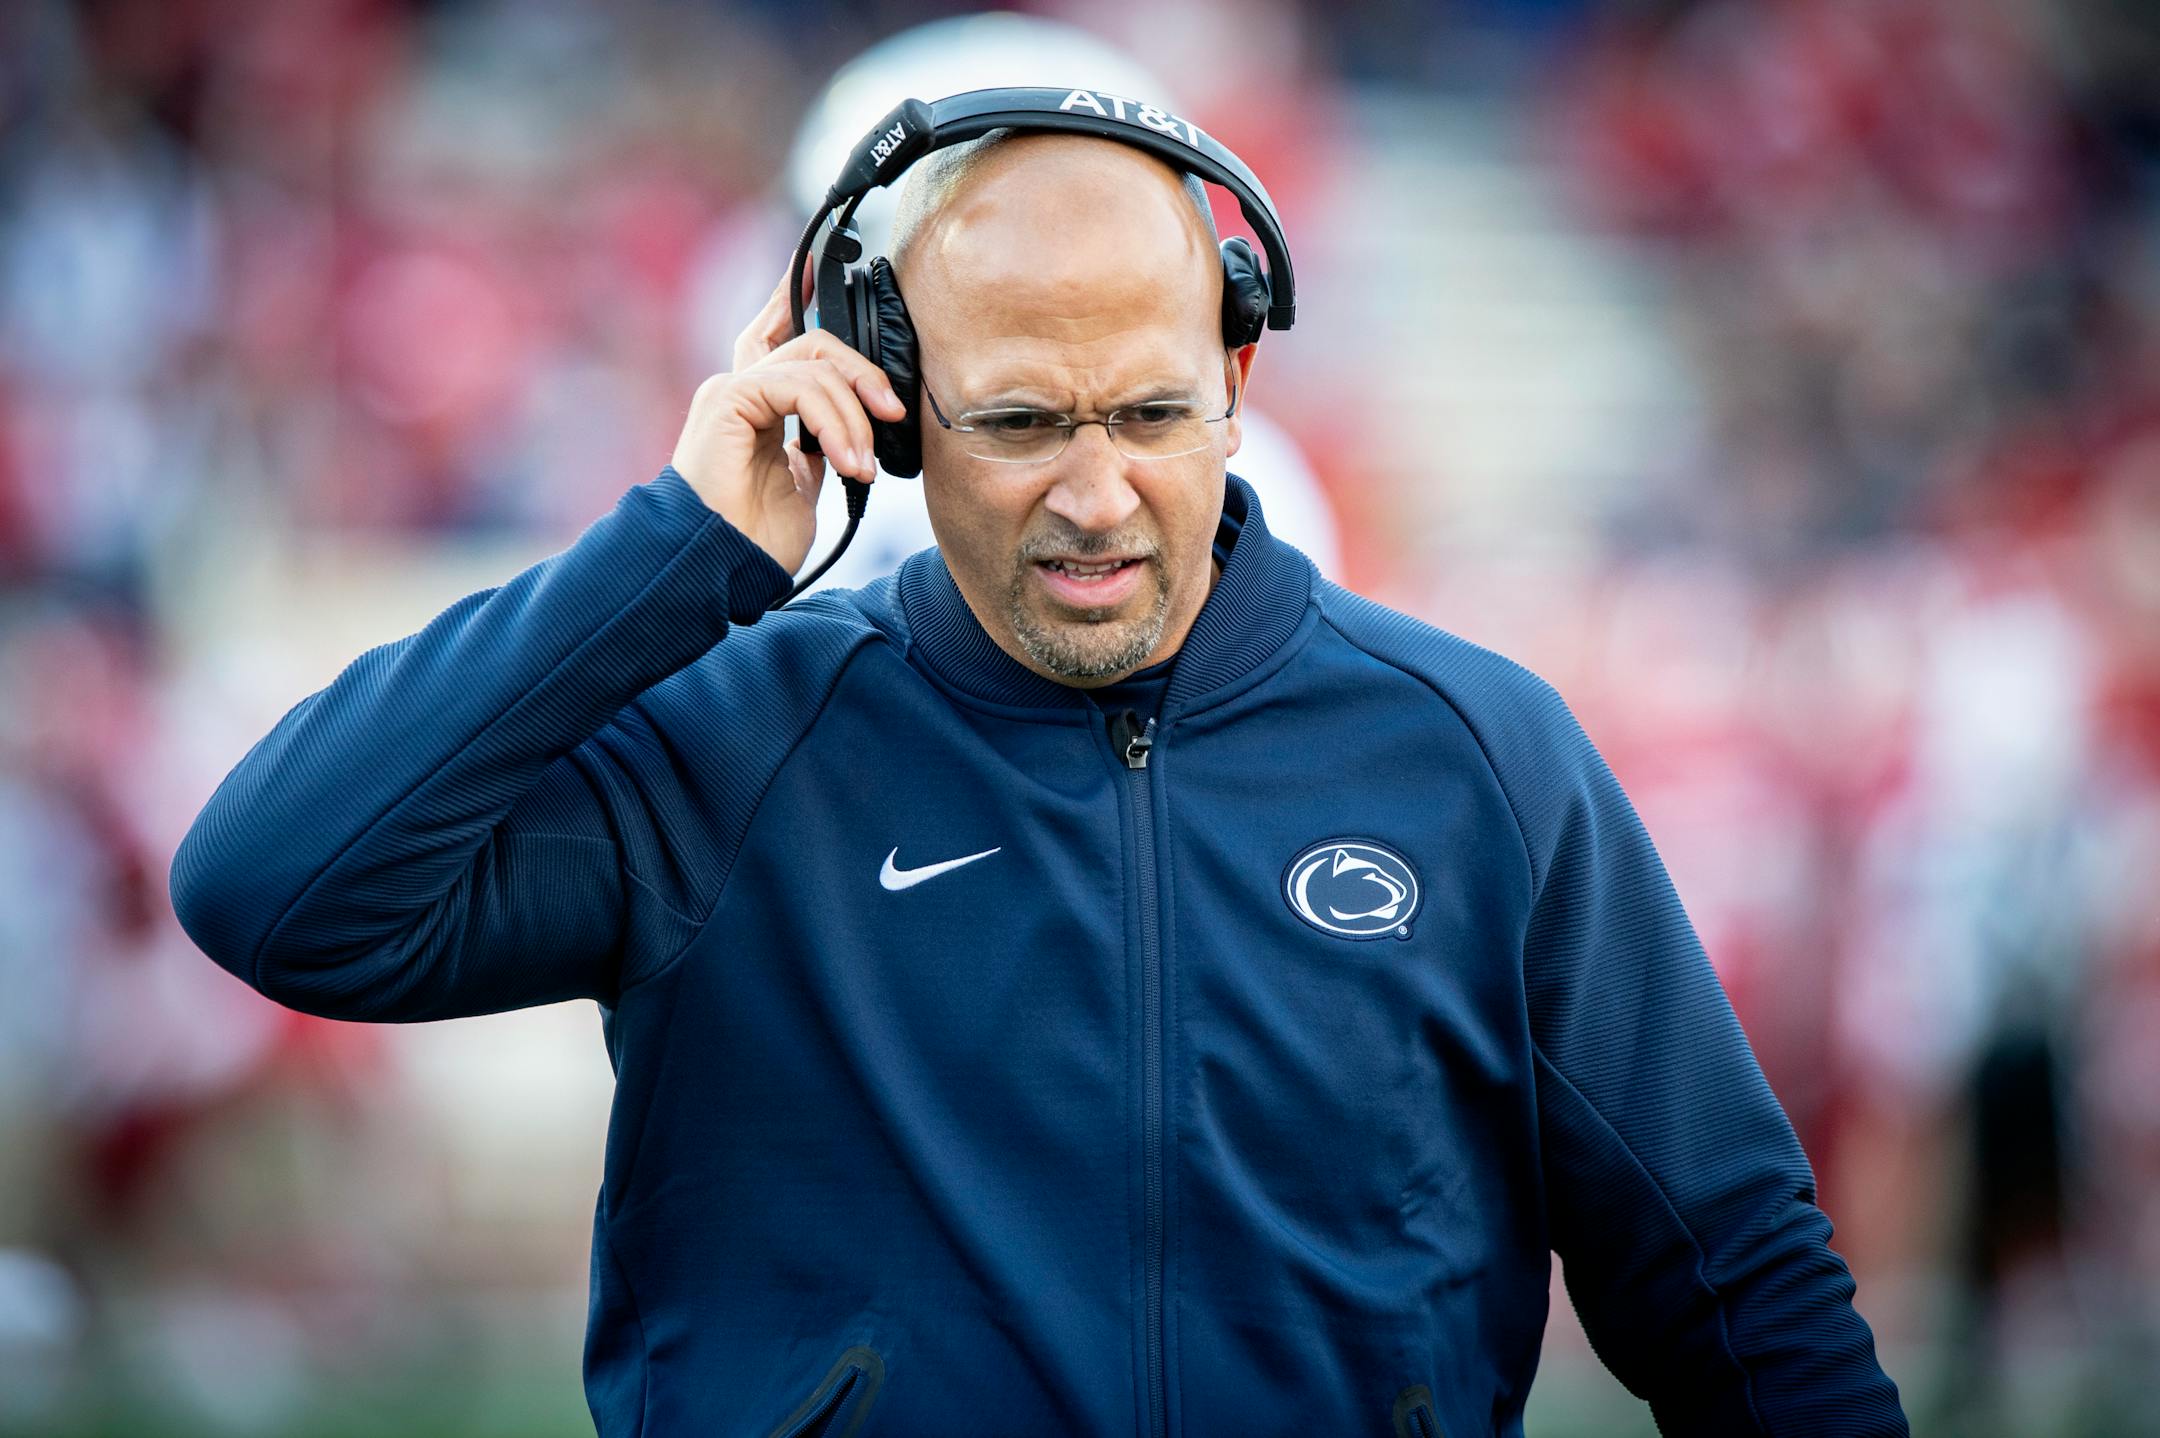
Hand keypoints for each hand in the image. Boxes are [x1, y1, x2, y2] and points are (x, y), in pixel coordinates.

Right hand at [669, 269, 907, 573]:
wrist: (720, 567)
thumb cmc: (754, 538)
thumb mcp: (804, 483)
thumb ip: (822, 444)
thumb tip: (860, 428)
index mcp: (755, 407)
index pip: (777, 336)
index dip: (797, 296)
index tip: (822, 267)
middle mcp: (738, 390)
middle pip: (809, 342)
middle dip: (860, 370)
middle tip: (890, 412)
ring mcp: (729, 392)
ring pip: (812, 364)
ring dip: (853, 415)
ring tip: (862, 466)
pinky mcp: (727, 400)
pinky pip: (797, 384)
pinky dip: (833, 420)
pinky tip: (845, 461)